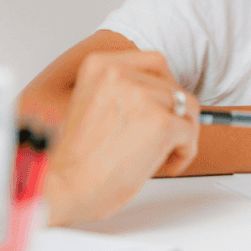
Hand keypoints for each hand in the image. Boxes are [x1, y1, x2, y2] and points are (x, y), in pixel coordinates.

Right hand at [44, 52, 198, 225]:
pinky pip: (190, 134)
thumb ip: (122, 93)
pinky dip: (184, 152)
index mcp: (100, 65)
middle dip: (175, 114)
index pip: (155, 62)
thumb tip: (161, 98)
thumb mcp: (91, 104)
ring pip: (187, 108)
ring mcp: (142, 97)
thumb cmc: (73, 159)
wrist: (60, 188)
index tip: (165, 106)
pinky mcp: (160, 124)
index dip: (165, 87)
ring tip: (160, 155)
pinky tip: (164, 166)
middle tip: (165, 137)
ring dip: (181, 134)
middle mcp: (120, 74)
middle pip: (174, 86)